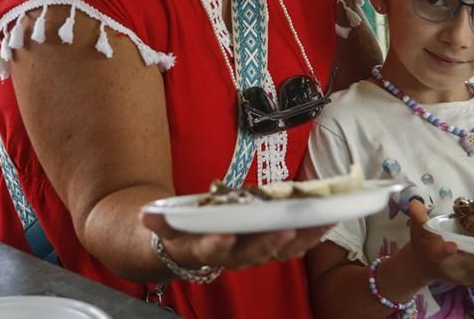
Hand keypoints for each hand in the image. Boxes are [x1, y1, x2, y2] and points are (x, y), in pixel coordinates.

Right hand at [140, 211, 330, 271]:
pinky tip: (329, 218)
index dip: (218, 245)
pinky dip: (311, 232)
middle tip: (286, 228)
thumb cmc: (180, 229)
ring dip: (301, 237)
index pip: (210, 250)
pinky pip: (293, 244)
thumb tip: (144, 216)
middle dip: (270, 242)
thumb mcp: (164, 223)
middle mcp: (231, 256)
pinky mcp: (269, 245)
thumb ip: (157, 221)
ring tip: (319, 220)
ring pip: (279, 250)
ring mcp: (253, 252)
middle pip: (252, 253)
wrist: (185, 245)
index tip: (225, 236)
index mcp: (204, 249)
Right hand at [401, 200, 473, 301]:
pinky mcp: (471, 282)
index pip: (441, 252)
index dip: (446, 250)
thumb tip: (416, 202)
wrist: (422, 265)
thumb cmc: (422, 243)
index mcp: (438, 254)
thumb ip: (418, 217)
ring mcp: (464, 277)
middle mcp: (454, 268)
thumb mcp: (417, 229)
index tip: (452, 246)